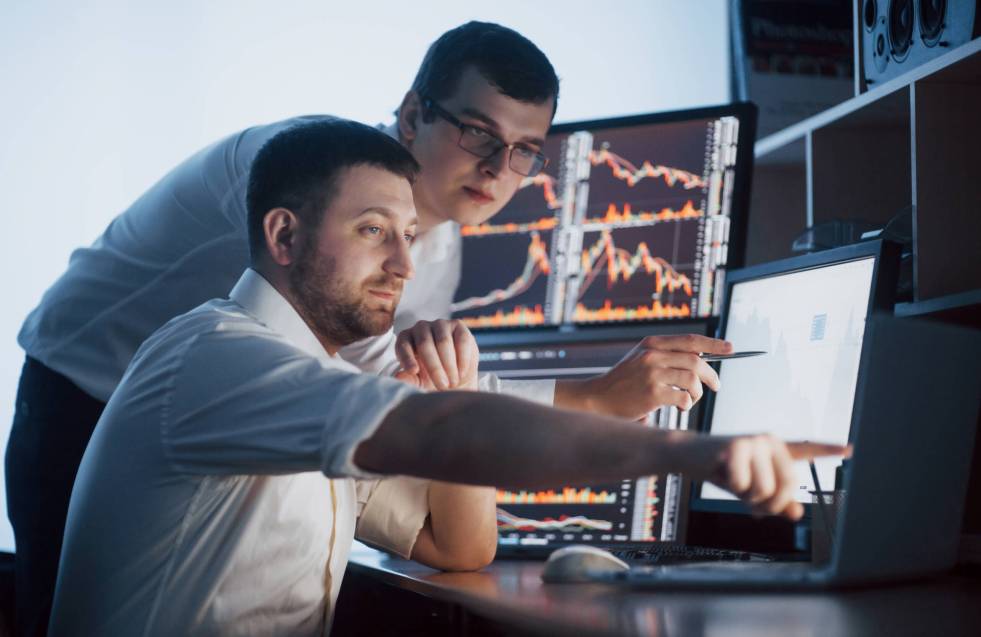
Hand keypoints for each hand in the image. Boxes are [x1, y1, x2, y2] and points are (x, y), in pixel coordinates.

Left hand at [393, 319, 478, 390]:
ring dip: (449, 365)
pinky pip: (461, 340)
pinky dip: (462, 359)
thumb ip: (409, 380)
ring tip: (452, 382)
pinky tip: (461, 373)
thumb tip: (399, 377)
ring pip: (443, 342)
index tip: (413, 371)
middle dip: (434, 367)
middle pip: (425, 344)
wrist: (456, 376)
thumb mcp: (419, 382)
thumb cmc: (432, 379)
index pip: (403, 345)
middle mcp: (420, 328)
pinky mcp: (458, 326)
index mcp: (405, 339)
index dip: (407, 358)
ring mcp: (440, 325)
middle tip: (442, 385)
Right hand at [563, 334, 731, 418]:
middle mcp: (652, 355)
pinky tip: (680, 407)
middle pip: (697, 361)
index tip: (730, 348)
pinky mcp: (652, 393)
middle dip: (711, 375)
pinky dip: (687, 404)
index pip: (690, 340)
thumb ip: (667, 356)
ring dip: (698, 394)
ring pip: (693, 381)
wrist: (598, 398)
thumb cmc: (625, 382)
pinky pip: (683, 397)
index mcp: (652, 343)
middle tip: (715, 385)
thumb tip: (703, 360)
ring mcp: (652, 373)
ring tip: (690, 401)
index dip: (714, 344)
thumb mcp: (642, 360)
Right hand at [676, 434, 849, 519]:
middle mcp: (770, 441)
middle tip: (752, 504)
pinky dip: (731, 486)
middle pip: (787, 486)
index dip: (830, 449)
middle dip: (769, 503)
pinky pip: (742, 484)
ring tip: (733, 483)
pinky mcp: (737, 445)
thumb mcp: (750, 487)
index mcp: (776, 449)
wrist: (689, 454)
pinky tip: (720, 472)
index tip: (852, 449)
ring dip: (747, 497)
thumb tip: (797, 514)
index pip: (807, 449)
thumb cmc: (721, 470)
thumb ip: (775, 500)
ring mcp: (755, 441)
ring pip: (764, 489)